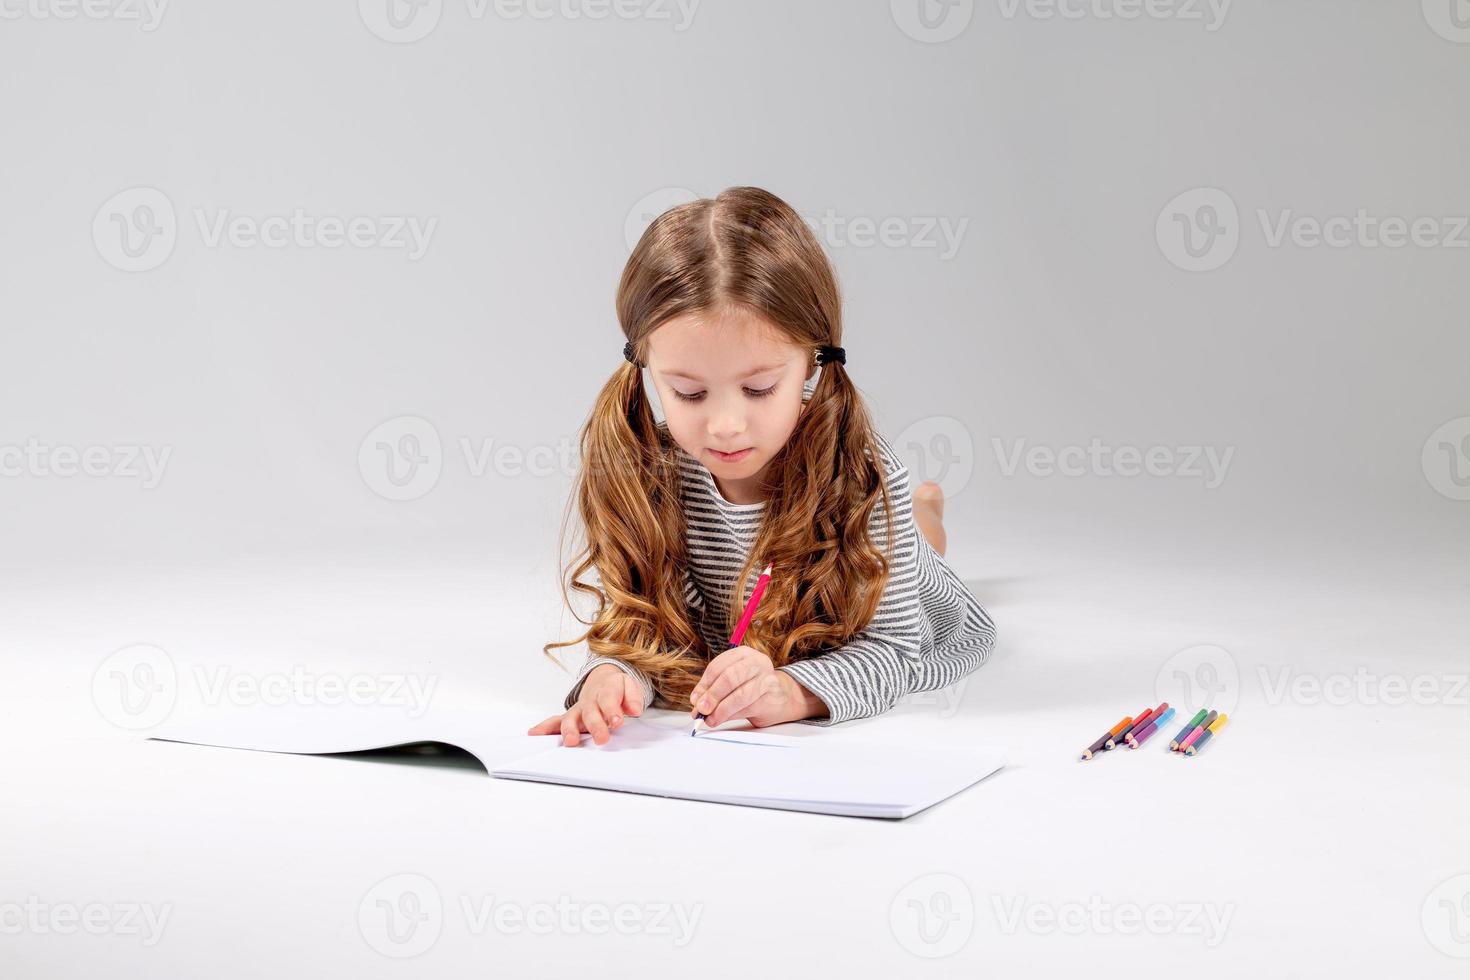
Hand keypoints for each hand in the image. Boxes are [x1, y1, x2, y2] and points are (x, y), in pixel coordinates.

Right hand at [528, 664, 643, 746]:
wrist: (603, 680)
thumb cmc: (617, 688)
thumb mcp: (630, 686)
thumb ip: (633, 697)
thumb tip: (634, 709)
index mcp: (606, 690)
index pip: (609, 699)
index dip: (613, 711)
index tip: (617, 722)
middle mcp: (590, 701)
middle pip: (591, 712)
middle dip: (595, 725)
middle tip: (602, 739)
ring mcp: (578, 710)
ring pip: (571, 719)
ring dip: (569, 730)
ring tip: (571, 742)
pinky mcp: (570, 718)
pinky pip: (555, 722)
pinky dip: (544, 727)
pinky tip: (534, 733)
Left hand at [690, 645, 825, 728]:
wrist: (783, 697)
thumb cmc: (752, 688)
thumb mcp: (733, 682)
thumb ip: (715, 690)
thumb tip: (697, 704)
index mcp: (743, 654)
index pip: (718, 666)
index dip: (704, 684)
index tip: (695, 699)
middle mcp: (756, 662)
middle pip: (729, 677)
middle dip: (712, 695)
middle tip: (701, 709)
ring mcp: (766, 679)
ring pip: (739, 695)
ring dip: (721, 710)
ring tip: (710, 719)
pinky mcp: (771, 697)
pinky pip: (747, 708)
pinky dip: (730, 716)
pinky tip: (721, 719)